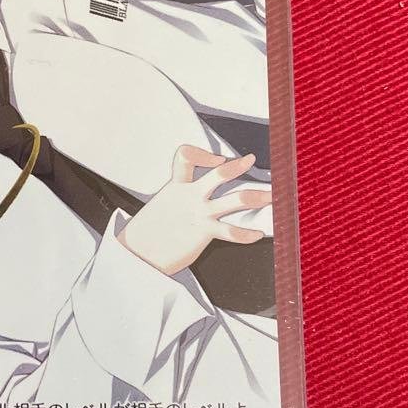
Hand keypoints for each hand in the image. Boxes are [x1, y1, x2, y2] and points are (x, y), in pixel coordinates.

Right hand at [117, 146, 270, 275]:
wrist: (136, 254)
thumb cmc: (148, 234)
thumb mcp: (161, 206)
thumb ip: (178, 200)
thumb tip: (188, 202)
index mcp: (176, 186)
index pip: (185, 156)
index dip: (202, 154)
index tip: (216, 159)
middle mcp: (190, 196)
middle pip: (218, 174)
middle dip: (237, 167)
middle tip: (251, 161)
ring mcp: (198, 213)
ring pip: (234, 200)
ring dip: (257, 197)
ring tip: (271, 197)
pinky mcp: (203, 232)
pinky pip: (231, 231)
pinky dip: (247, 234)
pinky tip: (257, 235)